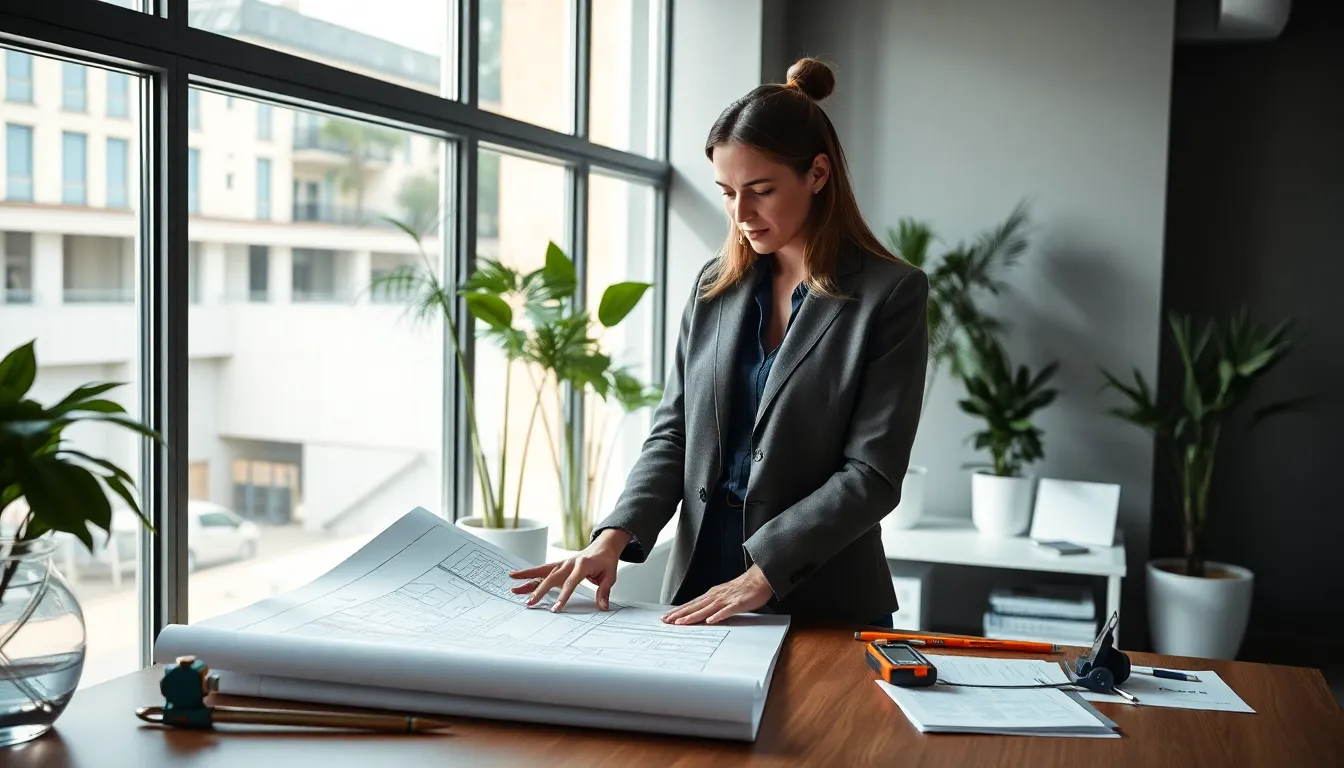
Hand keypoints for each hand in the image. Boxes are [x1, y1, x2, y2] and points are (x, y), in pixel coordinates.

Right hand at [508, 528, 630, 612]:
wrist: (604, 545)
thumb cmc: (606, 560)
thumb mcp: (610, 575)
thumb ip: (604, 591)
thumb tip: (603, 606)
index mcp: (582, 565)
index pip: (571, 582)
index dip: (563, 596)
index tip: (556, 608)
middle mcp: (569, 563)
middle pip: (552, 577)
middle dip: (540, 591)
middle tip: (530, 603)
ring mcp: (562, 563)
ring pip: (542, 571)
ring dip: (527, 577)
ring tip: (513, 584)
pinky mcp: (558, 565)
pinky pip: (542, 569)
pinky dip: (530, 573)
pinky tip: (517, 576)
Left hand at [660, 565, 773, 624]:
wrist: (760, 578)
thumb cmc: (743, 588)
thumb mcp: (724, 595)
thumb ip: (714, 604)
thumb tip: (703, 614)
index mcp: (712, 595)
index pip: (691, 604)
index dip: (678, 611)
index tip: (667, 617)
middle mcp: (715, 597)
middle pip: (694, 607)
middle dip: (679, 615)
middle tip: (666, 621)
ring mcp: (725, 600)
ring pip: (705, 609)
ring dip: (693, 616)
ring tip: (681, 623)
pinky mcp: (737, 604)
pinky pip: (726, 611)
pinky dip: (717, 616)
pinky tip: (709, 621)